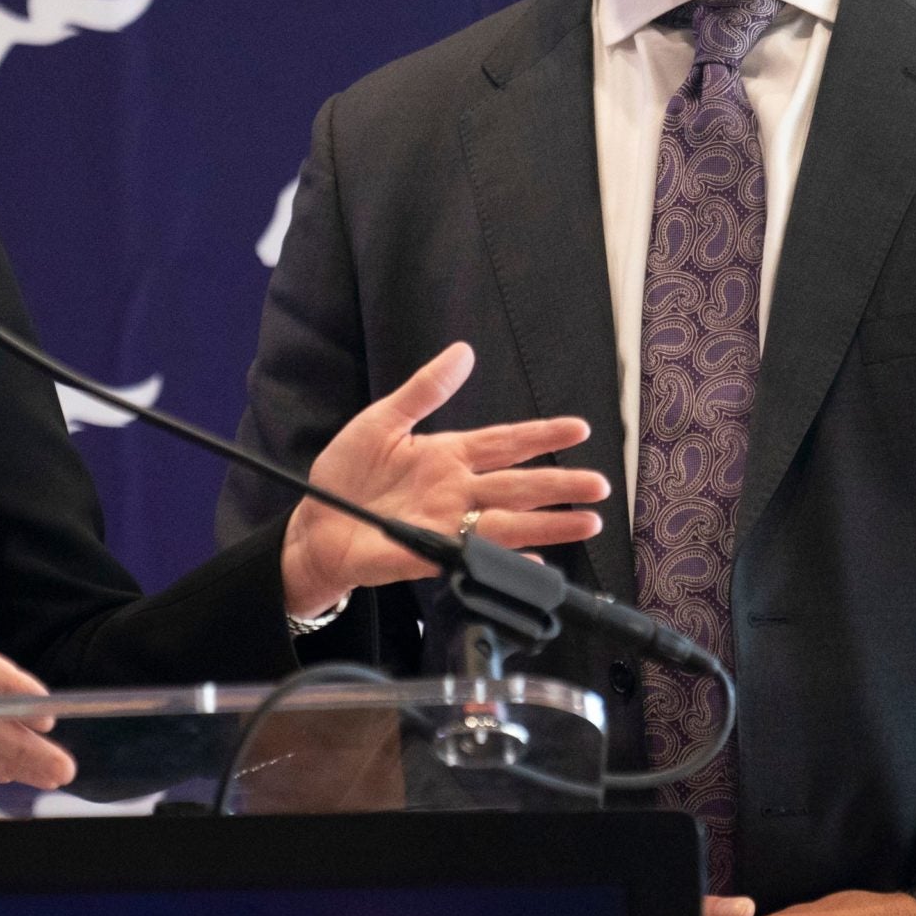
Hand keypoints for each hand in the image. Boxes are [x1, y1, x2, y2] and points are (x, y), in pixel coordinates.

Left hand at [279, 342, 608, 617]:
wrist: (315, 521)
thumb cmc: (346, 473)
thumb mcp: (382, 420)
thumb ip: (425, 389)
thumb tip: (462, 352)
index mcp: (448, 454)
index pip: (506, 442)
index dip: (542, 435)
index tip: (579, 428)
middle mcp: (457, 490)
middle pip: (519, 485)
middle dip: (560, 485)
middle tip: (600, 485)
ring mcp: (448, 523)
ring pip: (509, 522)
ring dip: (549, 524)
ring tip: (587, 522)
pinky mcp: (431, 554)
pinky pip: (476, 556)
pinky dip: (506, 561)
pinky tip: (535, 563)